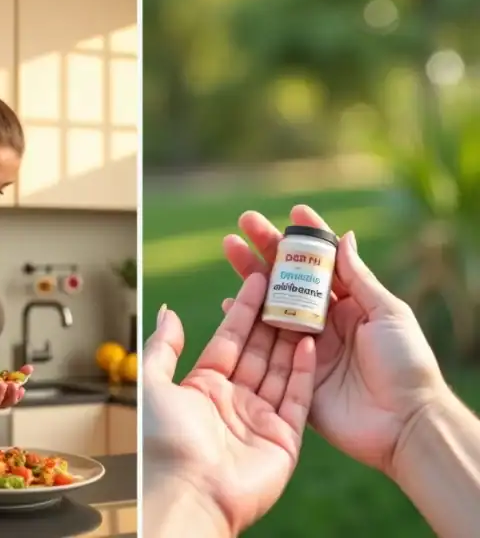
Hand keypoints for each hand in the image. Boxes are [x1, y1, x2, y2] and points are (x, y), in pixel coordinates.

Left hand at [143, 273, 315, 532]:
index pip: (229, 339)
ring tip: (306, 302)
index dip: (243, 309)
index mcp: (203, 388)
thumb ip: (163, 346)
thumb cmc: (164, 442)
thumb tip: (167, 311)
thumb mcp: (153, 384)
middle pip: (258, 351)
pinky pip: (298, 399)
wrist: (187, 492)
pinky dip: (305, 371)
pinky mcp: (283, 439)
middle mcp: (233, 401)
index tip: (257, 278)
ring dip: (292, 337)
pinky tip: (311, 342)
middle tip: (289, 283)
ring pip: (281, 370)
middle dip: (272, 317)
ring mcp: (260, 419)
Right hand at [221, 204, 447, 473]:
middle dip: (265, 249)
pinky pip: (261, 344)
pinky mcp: (290, 373)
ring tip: (231, 248)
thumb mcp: (388, 314)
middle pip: (287, 279)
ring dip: (249, 276)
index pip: (322, 263)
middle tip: (244, 223)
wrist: (403, 423)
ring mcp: (303, 346)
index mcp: (349, 305)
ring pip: (269, 304)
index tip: (291, 211)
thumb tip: (344, 237)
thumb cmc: (405, 365)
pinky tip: (228, 303)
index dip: (306, 236)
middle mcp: (322, 322)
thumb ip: (360, 279)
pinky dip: (243, 323)